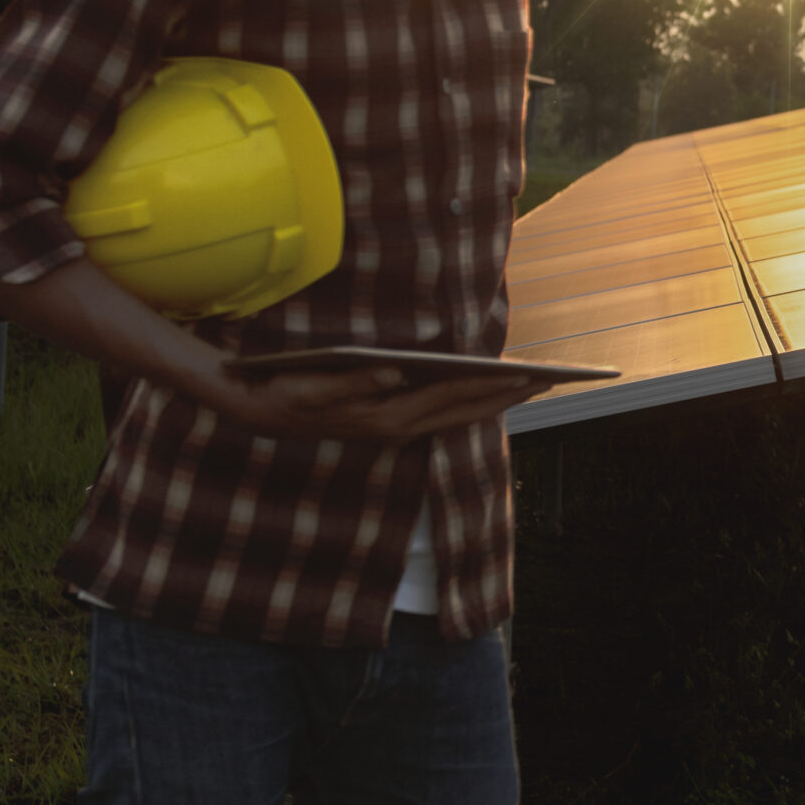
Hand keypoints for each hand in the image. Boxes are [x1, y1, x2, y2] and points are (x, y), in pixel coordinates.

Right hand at [198, 360, 549, 444]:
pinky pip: (443, 416)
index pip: (450, 398)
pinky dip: (471, 403)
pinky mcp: (391, 426)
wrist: (258, 411)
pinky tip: (487, 391)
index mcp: (386, 418)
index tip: (524, 375)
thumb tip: (394, 373)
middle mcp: (398, 429)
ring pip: (457, 416)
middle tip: (547, 380)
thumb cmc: (287, 391)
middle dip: (507, 397)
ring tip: (529, 384)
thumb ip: (352, 383)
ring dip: (495, 401)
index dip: (489, 386)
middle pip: (464, 411)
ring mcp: (396, 430)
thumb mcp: (312, 386)